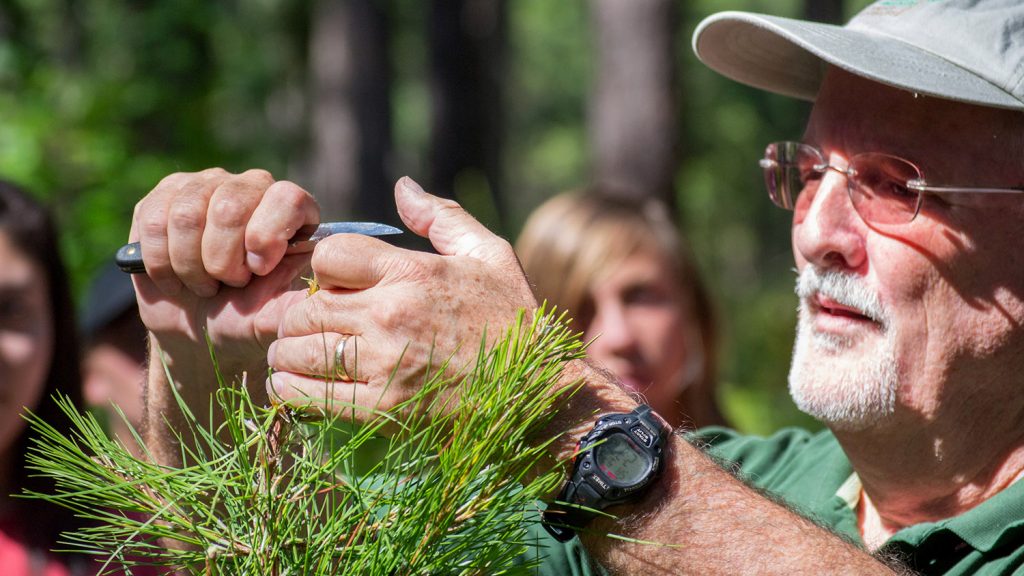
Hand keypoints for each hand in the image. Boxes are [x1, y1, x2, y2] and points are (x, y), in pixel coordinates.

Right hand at [130, 168, 319, 368]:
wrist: (198, 328)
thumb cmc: (247, 317)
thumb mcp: (278, 317)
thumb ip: (302, 301)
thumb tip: (329, 288)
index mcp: (293, 210)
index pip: (286, 198)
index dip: (267, 236)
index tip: (258, 271)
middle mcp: (252, 186)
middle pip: (230, 205)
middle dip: (222, 259)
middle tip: (229, 283)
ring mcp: (206, 185)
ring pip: (187, 214)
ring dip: (191, 265)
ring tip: (204, 284)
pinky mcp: (164, 195)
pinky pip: (154, 221)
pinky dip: (161, 263)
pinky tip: (175, 278)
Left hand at [266, 176, 536, 422]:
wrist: (537, 389)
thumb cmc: (514, 318)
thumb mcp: (489, 254)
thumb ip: (442, 217)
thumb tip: (401, 186)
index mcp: (411, 271)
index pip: (328, 255)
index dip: (324, 267)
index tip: (336, 284)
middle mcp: (390, 313)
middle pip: (305, 306)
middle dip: (299, 314)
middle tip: (307, 324)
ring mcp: (384, 363)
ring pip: (299, 349)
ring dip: (288, 351)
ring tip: (295, 354)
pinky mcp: (382, 408)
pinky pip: (310, 395)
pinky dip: (291, 388)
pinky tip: (294, 384)